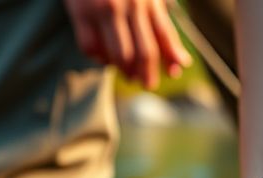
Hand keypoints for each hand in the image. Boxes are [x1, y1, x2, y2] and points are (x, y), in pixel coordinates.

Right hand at [64, 0, 192, 89]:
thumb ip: (160, 20)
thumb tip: (181, 61)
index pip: (164, 36)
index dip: (170, 59)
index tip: (172, 74)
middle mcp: (130, 5)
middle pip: (145, 51)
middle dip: (148, 74)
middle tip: (147, 84)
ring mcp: (104, 9)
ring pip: (120, 54)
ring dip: (125, 70)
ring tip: (127, 75)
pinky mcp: (81, 12)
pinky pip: (90, 47)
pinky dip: (98, 58)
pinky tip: (103, 59)